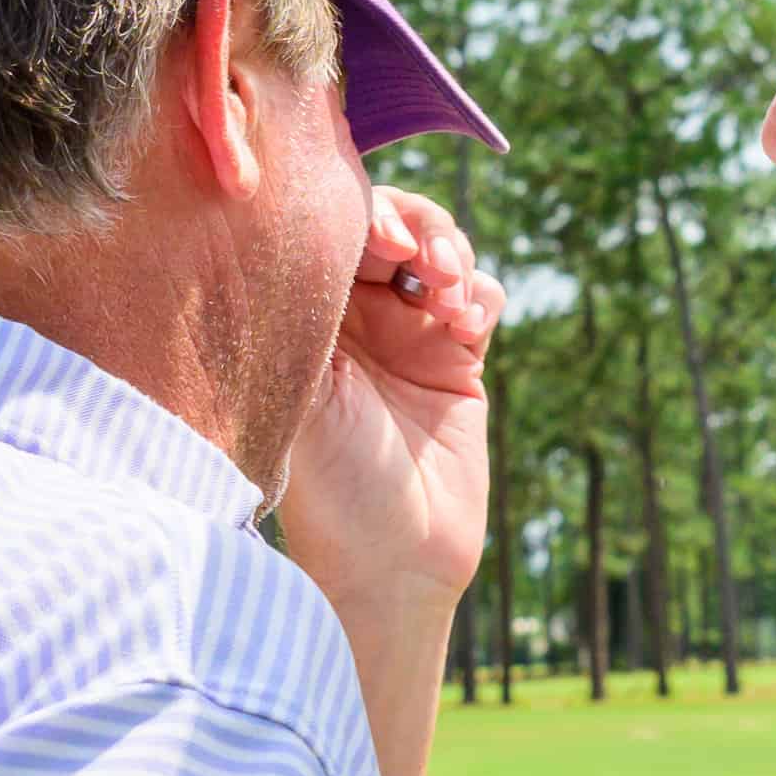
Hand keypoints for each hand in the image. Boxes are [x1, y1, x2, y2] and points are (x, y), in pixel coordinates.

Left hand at [277, 185, 502, 775]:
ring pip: (440, 249)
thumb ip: (308, 306)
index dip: (357, 214)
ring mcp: (407, 333)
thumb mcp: (301, 388)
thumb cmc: (327, 486)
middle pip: (388, 225)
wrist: (392, 561)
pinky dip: (478, 295)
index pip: (326, 230)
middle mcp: (350, 315)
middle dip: (410, 228)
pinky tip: (465, 326)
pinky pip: (480, 295)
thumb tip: (299, 223)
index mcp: (295, 313)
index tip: (375, 239)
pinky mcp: (458, 357)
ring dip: (449, 253)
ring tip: (443, 289)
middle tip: (413, 258)